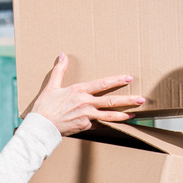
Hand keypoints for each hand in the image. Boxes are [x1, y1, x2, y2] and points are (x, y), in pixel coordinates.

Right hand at [30, 54, 144, 136]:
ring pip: (109, 115)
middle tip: (141, 99)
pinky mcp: (85, 126)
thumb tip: (63, 55)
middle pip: (111, 101)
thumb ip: (59, 70)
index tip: (128, 78)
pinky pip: (100, 124)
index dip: (117, 80)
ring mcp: (86, 116)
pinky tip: (118, 123)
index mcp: (79, 91)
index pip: (102, 84)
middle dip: (128, 99)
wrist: (41, 127)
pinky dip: (109, 124)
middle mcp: (86, 103)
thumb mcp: (51, 86)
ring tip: (135, 113)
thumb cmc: (44, 107)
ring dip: (123, 114)